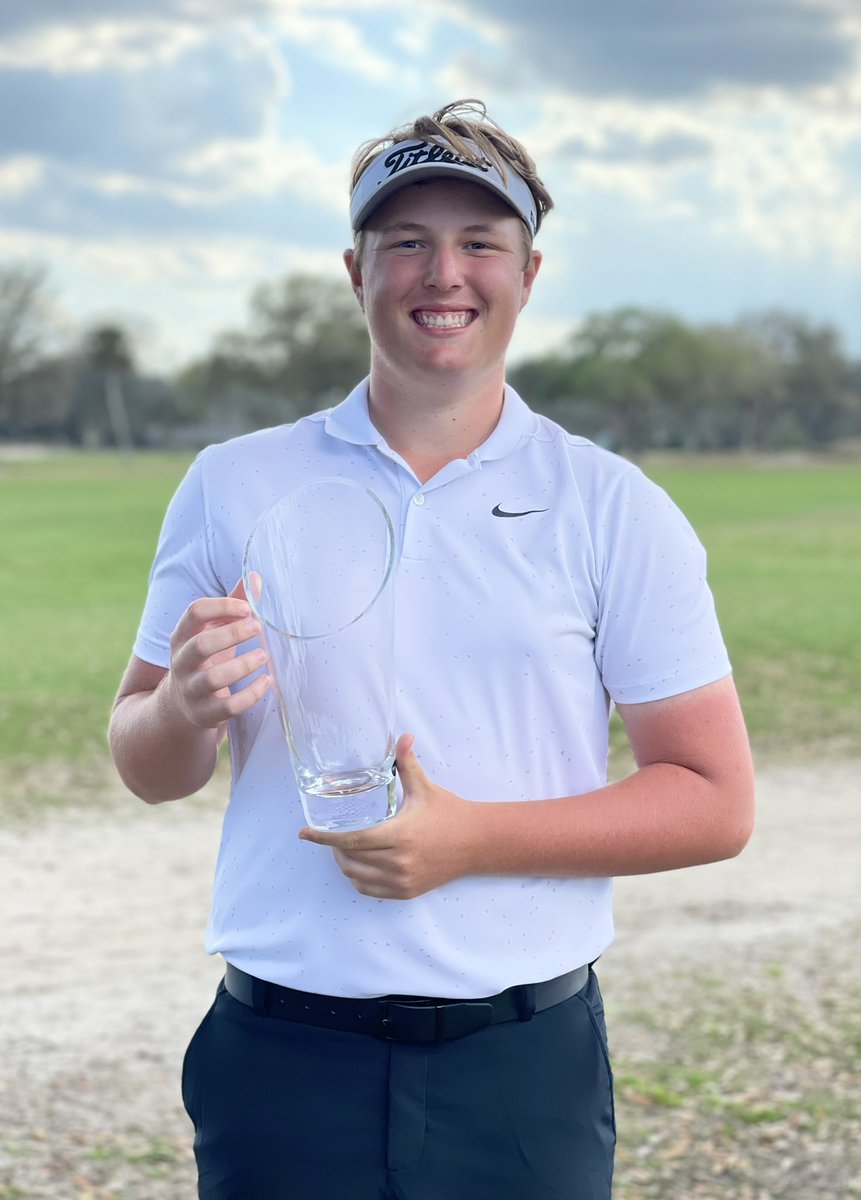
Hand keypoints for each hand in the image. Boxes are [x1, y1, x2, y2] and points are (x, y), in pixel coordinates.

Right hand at [165, 579, 269, 729]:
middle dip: (231, 635)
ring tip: (263, 656)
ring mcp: (191, 690)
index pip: (194, 612)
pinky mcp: (205, 714)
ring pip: (213, 679)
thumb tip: (255, 576)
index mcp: (183, 636)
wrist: (180, 708)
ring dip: (242, 666)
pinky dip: (250, 695)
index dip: (221, 607)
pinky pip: (228, 707)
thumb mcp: (213, 631)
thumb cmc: (206, 660)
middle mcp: (182, 662)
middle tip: (256, 628)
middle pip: (200, 645)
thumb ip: (234, 605)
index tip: (247, 608)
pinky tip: (267, 682)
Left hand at [299, 734, 478, 899]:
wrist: (476, 842)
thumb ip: (408, 763)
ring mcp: (403, 880)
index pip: (351, 840)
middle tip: (329, 835)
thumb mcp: (425, 788)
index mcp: (400, 835)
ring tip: (343, 848)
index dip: (324, 838)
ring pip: (357, 876)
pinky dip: (358, 878)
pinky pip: (370, 889)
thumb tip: (402, 736)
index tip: (304, 834)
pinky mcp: (407, 892)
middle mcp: (399, 861)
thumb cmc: (448, 812)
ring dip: (344, 863)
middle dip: (333, 848)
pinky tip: (358, 865)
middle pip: (350, 859)